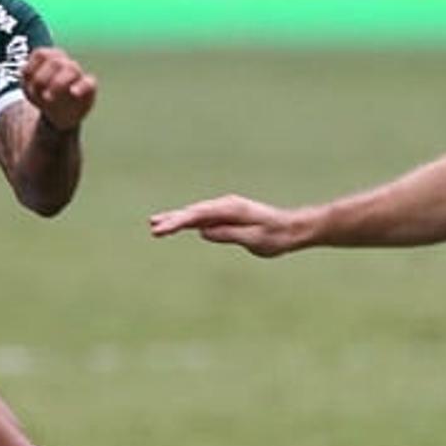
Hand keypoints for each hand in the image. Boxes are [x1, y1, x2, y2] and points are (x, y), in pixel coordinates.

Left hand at [21, 46, 96, 132]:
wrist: (57, 115)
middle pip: (55, 63)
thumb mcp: (29, 87)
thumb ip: (27, 75)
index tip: (28, 85)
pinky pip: (89, 83)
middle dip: (43, 79)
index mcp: (50, 56)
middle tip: (39, 95)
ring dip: (58, 84)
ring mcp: (77, 74)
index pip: (41, 54)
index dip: (33, 69)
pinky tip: (73, 93)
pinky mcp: (88, 87)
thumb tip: (24, 68)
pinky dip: (81, 87)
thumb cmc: (41, 95)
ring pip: (71, 69)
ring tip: (48, 98)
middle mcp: (64, 62)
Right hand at [148, 195, 312, 257]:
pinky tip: (176, 225)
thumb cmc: (277, 236)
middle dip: (172, 219)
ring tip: (155, 225)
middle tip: (153, 227)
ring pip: (196, 214)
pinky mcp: (227, 215)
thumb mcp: (254, 240)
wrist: (292, 228)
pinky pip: (203, 217)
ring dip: (177, 219)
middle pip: (193, 212)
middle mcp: (226, 205)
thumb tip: (204, 232)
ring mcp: (226, 209)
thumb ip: (229, 234)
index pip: (198, 216)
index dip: (178, 222)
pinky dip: (188, 221)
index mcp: (232, 209)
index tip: (163, 230)